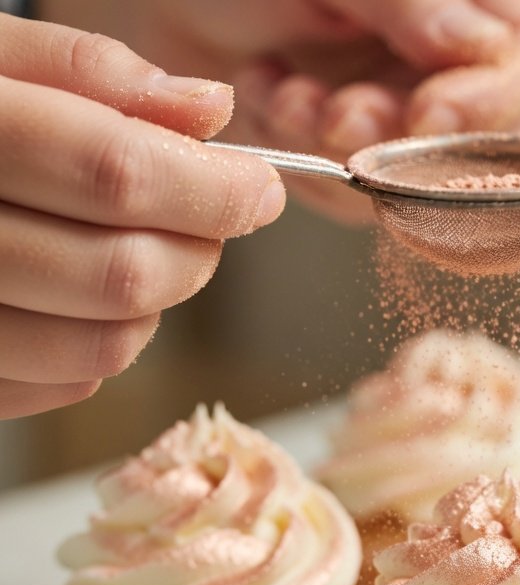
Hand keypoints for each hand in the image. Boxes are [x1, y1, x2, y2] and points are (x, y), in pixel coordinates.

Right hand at [0, 15, 286, 417]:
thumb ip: (84, 73)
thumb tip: (208, 110)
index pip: (112, 174)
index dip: (210, 188)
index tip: (259, 188)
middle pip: (121, 274)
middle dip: (197, 251)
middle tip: (209, 221)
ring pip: (105, 346)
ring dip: (156, 302)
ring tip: (143, 250)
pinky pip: (69, 384)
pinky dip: (108, 341)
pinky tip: (89, 294)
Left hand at [41, 0, 519, 222]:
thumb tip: (480, 45)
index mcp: (478, 1)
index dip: (493, 99)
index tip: (428, 111)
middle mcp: (456, 63)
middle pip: (483, 134)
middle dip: (404, 135)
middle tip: (338, 113)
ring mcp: (413, 115)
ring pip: (418, 174)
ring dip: (347, 148)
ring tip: (282, 93)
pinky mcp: (367, 160)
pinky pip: (361, 194)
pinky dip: (309, 157)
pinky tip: (268, 98)